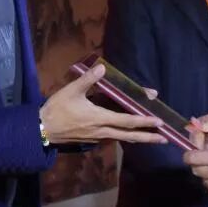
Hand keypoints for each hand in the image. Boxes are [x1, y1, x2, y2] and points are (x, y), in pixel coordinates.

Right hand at [41, 64, 166, 144]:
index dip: (143, 121)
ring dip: (139, 138)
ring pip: (123, 139)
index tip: (158, 121)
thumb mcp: (71, 91)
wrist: (42, 129)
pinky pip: (114, 138)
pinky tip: (131, 134)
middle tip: (165, 139)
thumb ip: (87, 80)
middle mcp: (102, 131)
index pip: (127, 121)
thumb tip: (101, 67)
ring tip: (153, 138)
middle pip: (130, 136)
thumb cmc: (57, 109)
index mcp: (100, 119)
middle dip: (148, 137)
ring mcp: (98, 137)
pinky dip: (126, 136)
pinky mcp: (93, 139)